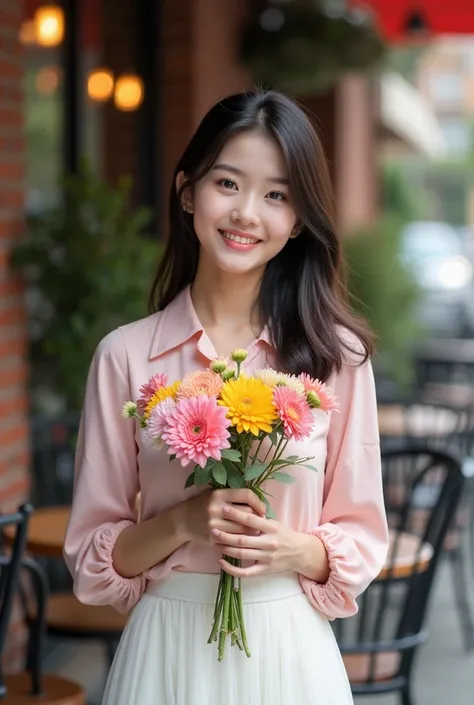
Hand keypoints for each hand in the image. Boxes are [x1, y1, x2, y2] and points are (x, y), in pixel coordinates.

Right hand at [179, 488, 265, 546]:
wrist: (183, 521)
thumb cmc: (203, 505)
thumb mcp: (215, 495)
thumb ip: (233, 497)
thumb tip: (257, 506)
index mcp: (219, 494)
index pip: (246, 495)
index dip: (258, 502)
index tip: (263, 509)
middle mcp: (217, 508)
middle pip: (247, 513)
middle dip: (257, 519)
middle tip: (262, 522)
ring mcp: (214, 524)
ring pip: (243, 529)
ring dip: (252, 531)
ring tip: (256, 532)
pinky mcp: (213, 538)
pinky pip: (233, 541)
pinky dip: (241, 541)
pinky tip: (244, 540)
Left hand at [212, 504, 329, 581]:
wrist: (299, 553)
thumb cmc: (284, 534)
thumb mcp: (275, 523)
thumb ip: (259, 519)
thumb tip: (240, 509)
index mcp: (272, 528)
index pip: (251, 520)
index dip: (237, 514)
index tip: (224, 508)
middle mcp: (269, 543)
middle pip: (243, 540)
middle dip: (226, 534)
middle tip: (213, 528)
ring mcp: (267, 558)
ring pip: (242, 554)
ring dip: (226, 549)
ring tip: (215, 542)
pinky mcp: (264, 570)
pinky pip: (245, 572)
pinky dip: (231, 569)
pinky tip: (221, 562)